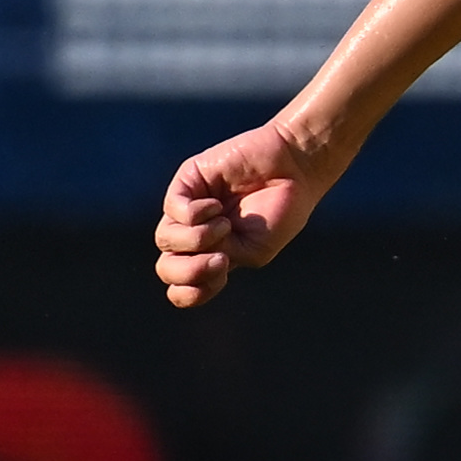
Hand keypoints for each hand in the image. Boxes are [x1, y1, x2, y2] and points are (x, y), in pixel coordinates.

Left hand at [151, 119, 333, 308]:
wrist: (296, 168)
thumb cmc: (282, 210)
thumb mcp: (254, 250)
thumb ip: (219, 259)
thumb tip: (188, 251)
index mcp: (214, 256)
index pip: (182, 287)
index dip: (190, 293)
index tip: (222, 276)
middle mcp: (195, 234)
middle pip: (166, 267)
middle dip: (187, 271)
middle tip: (220, 259)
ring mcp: (188, 209)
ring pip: (164, 239)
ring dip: (197, 239)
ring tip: (225, 224)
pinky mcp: (187, 182)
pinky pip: (173, 208)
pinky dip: (196, 214)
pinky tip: (217, 205)